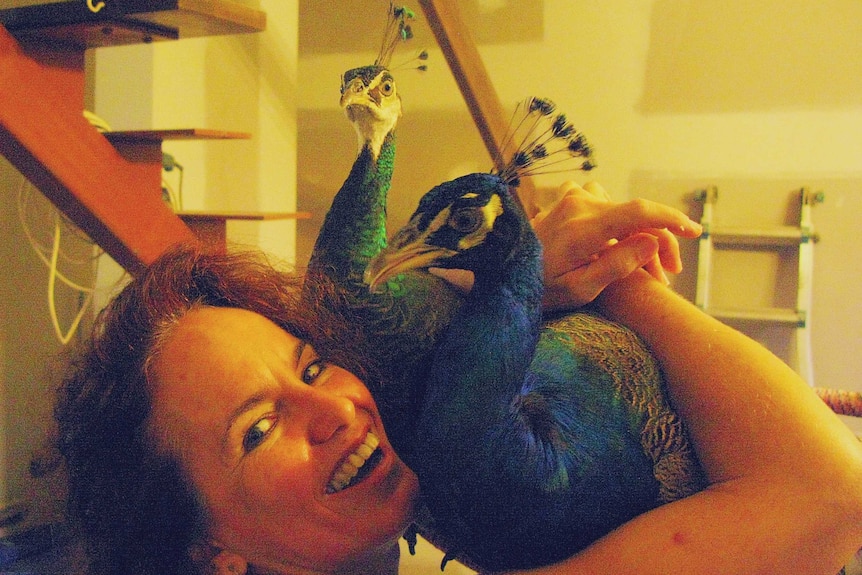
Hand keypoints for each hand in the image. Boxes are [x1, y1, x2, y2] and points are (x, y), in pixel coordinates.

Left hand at [531, 181, 701, 310]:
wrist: (500, 276)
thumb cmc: (538, 289)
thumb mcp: (579, 290)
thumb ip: (616, 265)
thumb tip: (651, 242)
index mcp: (584, 228)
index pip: (640, 212)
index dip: (671, 220)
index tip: (694, 232)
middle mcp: (579, 206)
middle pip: (635, 215)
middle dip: (656, 243)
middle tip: (664, 278)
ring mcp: (570, 200)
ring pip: (621, 210)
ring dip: (635, 232)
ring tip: (639, 265)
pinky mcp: (565, 202)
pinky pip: (603, 204)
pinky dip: (616, 222)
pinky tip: (612, 246)